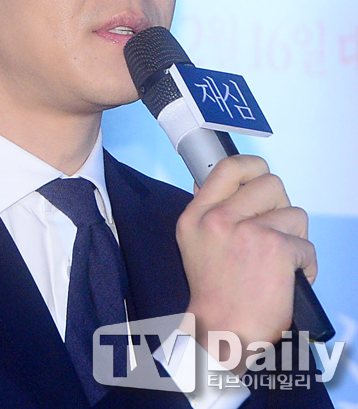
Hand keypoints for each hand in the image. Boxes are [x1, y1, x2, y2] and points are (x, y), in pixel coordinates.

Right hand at [176, 155, 316, 372]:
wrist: (223, 334)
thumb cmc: (214, 294)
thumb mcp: (193, 242)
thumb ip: (205, 210)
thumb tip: (208, 180)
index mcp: (196, 216)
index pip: (228, 167)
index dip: (252, 166)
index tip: (259, 178)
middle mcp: (218, 218)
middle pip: (270, 183)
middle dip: (281, 206)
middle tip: (274, 231)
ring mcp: (248, 231)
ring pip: (294, 213)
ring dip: (294, 238)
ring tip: (279, 261)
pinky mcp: (275, 248)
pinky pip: (306, 245)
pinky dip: (305, 266)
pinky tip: (289, 280)